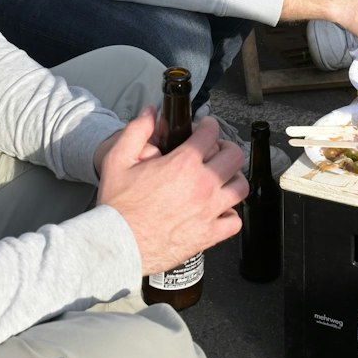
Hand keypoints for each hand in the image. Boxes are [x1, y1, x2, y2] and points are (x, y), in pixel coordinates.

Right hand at [96, 107, 247, 275]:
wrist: (117, 244)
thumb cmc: (117, 206)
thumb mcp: (117, 159)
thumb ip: (136, 130)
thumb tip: (151, 113)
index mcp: (183, 164)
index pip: (211, 133)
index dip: (208, 125)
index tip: (204, 128)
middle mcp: (202, 185)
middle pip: (234, 157)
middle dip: (226, 148)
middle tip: (216, 150)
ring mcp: (209, 211)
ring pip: (240, 187)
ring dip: (232, 179)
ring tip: (220, 179)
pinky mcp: (209, 235)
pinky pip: (235, 220)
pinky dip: (230, 214)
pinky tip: (217, 210)